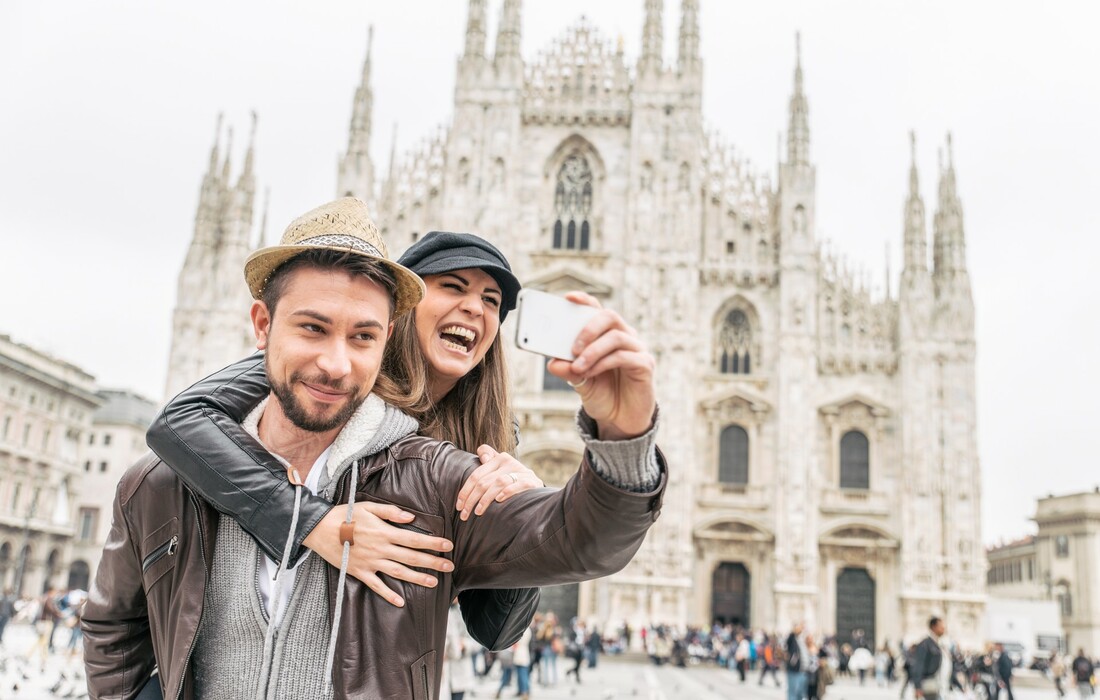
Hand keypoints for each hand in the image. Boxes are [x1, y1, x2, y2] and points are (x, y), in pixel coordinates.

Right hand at [303, 501, 453, 606]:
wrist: (319, 529)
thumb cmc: (345, 515)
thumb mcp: (368, 507)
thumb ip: (391, 512)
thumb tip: (411, 518)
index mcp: (385, 532)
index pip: (415, 539)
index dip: (433, 543)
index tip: (449, 545)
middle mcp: (381, 549)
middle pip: (411, 557)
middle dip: (433, 562)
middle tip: (450, 566)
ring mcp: (370, 562)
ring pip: (399, 572)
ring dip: (417, 578)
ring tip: (434, 583)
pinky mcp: (359, 572)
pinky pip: (376, 586)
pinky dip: (388, 595)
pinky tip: (401, 602)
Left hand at [455, 446, 543, 520]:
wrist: (538, 492)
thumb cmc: (514, 483)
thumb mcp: (500, 471)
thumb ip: (490, 461)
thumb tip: (483, 454)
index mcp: (499, 459)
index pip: (477, 475)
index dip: (465, 491)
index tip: (459, 506)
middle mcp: (510, 462)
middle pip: (484, 481)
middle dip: (471, 499)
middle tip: (464, 515)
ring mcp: (522, 472)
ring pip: (498, 483)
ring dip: (485, 499)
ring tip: (478, 512)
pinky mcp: (532, 482)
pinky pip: (517, 485)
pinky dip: (507, 492)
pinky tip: (499, 501)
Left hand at [547, 291, 656, 439]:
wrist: (620, 420)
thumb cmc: (603, 394)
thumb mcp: (579, 382)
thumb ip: (568, 371)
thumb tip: (553, 363)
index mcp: (607, 334)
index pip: (597, 310)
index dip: (585, 301)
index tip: (568, 298)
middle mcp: (625, 336)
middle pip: (610, 316)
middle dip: (588, 328)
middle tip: (572, 346)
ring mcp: (638, 350)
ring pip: (616, 336)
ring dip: (592, 351)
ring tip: (577, 366)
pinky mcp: (646, 365)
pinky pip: (624, 356)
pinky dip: (603, 363)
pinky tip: (591, 373)